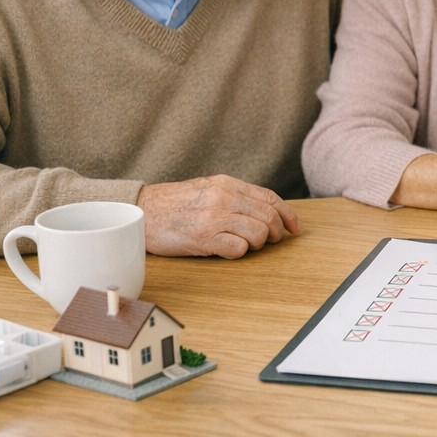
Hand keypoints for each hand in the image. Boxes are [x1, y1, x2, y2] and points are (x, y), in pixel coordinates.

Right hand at [136, 175, 301, 258]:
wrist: (140, 210)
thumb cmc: (173, 204)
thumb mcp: (207, 189)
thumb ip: (234, 195)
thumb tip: (264, 210)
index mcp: (227, 184)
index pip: (270, 197)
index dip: (288, 214)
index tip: (295, 228)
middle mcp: (224, 197)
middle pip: (269, 216)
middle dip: (277, 232)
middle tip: (272, 241)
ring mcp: (214, 217)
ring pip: (258, 232)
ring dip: (258, 243)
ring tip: (246, 245)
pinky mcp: (203, 237)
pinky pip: (238, 248)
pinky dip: (240, 252)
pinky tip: (229, 250)